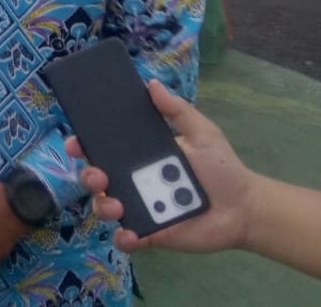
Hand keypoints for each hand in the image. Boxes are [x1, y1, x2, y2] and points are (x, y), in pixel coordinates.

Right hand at [68, 79, 251, 254]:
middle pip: (96, 178)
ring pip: (105, 207)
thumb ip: (177, 110)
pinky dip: (124, 238)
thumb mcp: (201, 132)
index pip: (103, 148)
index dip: (84, 144)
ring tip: (118, 206)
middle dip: (88, 176)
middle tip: (99, 176)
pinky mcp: (150, 234)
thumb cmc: (221, 167)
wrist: (244, 207)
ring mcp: (140, 208)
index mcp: (140, 156)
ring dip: (103, 206)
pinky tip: (131, 234)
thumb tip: (151, 83)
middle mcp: (133, 181)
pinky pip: (128, 238)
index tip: (76, 141)